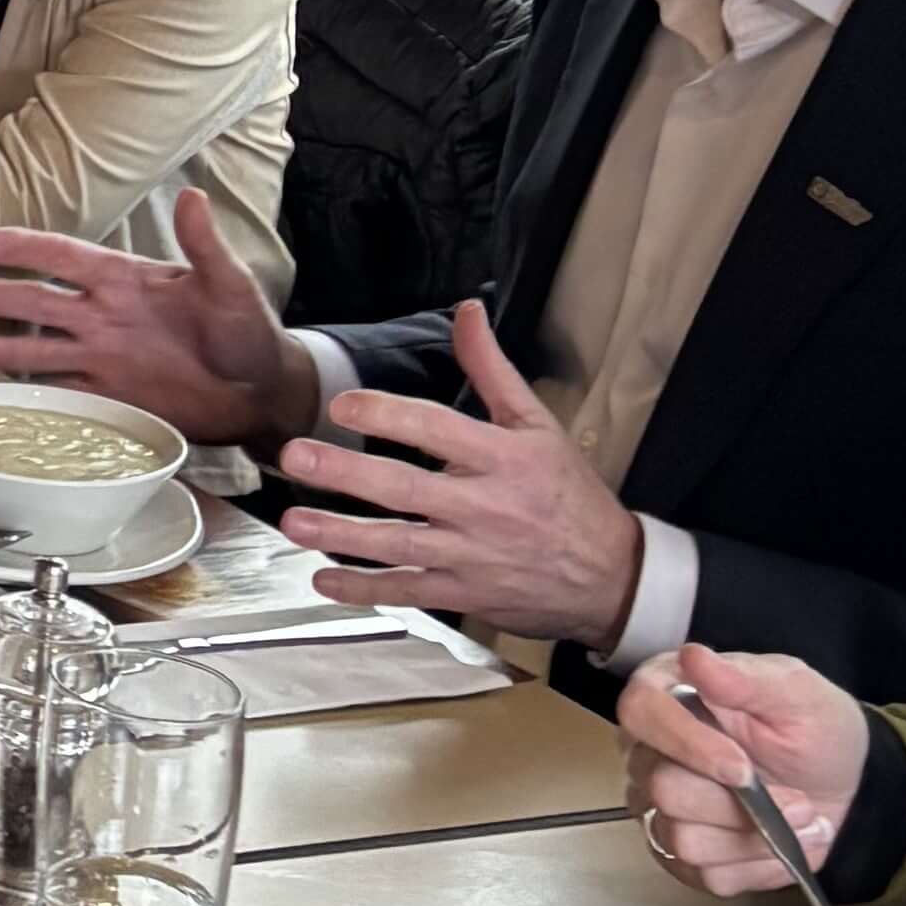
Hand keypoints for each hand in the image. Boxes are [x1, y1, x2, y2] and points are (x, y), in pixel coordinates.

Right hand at [0, 188, 312, 444]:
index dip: (30, 249)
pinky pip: (63, 393)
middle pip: (43, 303)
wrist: (259, 393)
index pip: (69, 258)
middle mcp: (105, 316)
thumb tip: (193, 196)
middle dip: (4, 297)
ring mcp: (104, 358)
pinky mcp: (111, 397)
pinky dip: (34, 394)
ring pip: (44, 350)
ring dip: (9, 348)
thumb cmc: (248, 333)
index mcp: (127, 280)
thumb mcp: (231, 285)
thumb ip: (205, 247)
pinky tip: (3, 394)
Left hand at [271, 300, 644, 648]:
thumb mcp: (538, 424)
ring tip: (293, 522)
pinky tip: (322, 576)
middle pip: (406, 488)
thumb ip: (492, 369)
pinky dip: (364, 587)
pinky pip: (407, 591)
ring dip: (341, 534)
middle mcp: (484, 506)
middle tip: (296, 458)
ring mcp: (471, 555)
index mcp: (503, 458)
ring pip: (398, 544)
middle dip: (347, 472)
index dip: (388, 413)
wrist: (612, 576)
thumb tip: (467, 311)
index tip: (342, 404)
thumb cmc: (569, 494)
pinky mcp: (464, 594)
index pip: (437, 428)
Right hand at [619, 643, 867, 896]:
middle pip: (661, 789)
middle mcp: (648, 752)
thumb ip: (747, 680)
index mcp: (666, 695)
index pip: (639, 715)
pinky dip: (760, 868)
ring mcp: (660, 808)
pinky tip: (788, 846)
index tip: (744, 767)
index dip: (686, 746)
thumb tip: (693, 657)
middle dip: (738, 805)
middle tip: (800, 801)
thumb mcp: (798, 694)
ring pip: (682, 840)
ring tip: (805, 822)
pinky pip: (707, 877)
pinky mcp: (681, 856)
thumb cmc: (816, 729)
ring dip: (756, 840)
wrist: (847, 784)